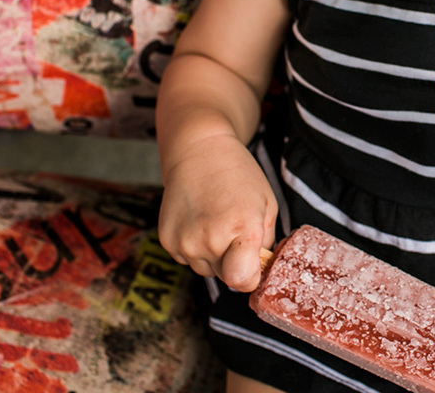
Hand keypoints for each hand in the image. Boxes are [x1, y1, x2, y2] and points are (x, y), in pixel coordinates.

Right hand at [158, 132, 277, 291]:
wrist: (199, 153)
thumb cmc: (240, 177)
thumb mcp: (267, 205)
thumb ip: (265, 243)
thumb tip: (260, 269)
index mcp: (241, 229)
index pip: (243, 281)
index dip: (252, 277)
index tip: (254, 263)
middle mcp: (210, 239)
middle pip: (226, 277)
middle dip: (235, 262)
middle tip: (235, 231)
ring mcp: (185, 242)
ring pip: (206, 270)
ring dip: (214, 255)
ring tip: (216, 222)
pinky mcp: (167, 241)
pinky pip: (187, 259)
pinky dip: (195, 247)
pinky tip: (199, 221)